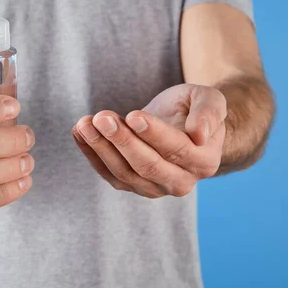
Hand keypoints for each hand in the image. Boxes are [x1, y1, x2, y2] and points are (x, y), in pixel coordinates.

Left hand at [72, 84, 225, 197]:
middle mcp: (181, 181)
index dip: (154, 133)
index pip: (176, 149)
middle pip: (147, 166)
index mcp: (204, 161)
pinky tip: (79, 132)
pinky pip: (108, 174)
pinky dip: (91, 153)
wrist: (182, 124)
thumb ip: (209, 112)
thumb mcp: (209, 99)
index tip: (133, 115)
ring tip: (85, 123)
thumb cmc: (194, 109)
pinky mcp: (131, 185)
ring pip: (124, 173)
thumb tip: (199, 134)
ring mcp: (155, 188)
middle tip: (101, 118)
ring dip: (101, 147)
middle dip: (122, 140)